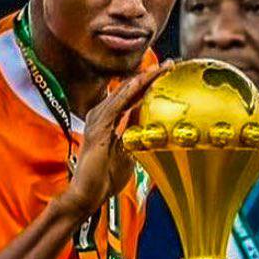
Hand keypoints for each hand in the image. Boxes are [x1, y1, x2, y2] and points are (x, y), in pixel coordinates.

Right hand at [61, 64, 167, 219]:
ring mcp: (98, 120)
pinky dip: (129, 92)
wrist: (88, 195)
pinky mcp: (97, 129)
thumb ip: (135, 137)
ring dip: (143, 79)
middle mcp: (101, 115)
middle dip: (150, 74)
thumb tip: (151, 130)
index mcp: (108, 119)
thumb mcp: (128, 153)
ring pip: (123, 92)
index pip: (131, 95)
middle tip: (171, 63)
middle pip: (128, 88)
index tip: (169, 72)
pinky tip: (142, 82)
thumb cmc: (105, 178)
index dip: (149, 82)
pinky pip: (115, 105)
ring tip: (161, 68)